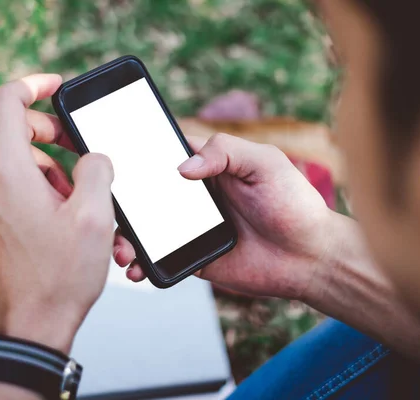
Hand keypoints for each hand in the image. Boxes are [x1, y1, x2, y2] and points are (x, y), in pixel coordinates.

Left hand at [0, 74, 114, 352]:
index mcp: (7, 171)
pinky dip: (41, 192)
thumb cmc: (62, 275)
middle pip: (18, 133)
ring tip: (84, 205)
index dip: (34, 84)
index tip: (57, 87)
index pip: (7, 101)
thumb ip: (98, 168)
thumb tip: (92, 156)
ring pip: (20, 163)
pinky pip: (14, 189)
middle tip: (86, 159)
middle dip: (57, 139)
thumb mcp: (96, 215)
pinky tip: (66, 221)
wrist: (34, 324)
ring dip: (54, 172)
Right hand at [114, 133, 333, 298]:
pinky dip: (143, 263)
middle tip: (109, 211)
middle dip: (123, 203)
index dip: (138, 156)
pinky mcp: (194, 256)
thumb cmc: (294, 204)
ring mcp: (192, 227)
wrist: (310, 257)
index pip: (164, 155)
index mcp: (209, 167)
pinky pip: (161, 258)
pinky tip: (136, 268)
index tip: (111, 160)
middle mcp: (195, 196)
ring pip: (147, 228)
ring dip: (127, 236)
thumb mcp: (265, 163)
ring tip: (122, 249)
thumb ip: (225, 152)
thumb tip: (181, 168)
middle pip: (146, 195)